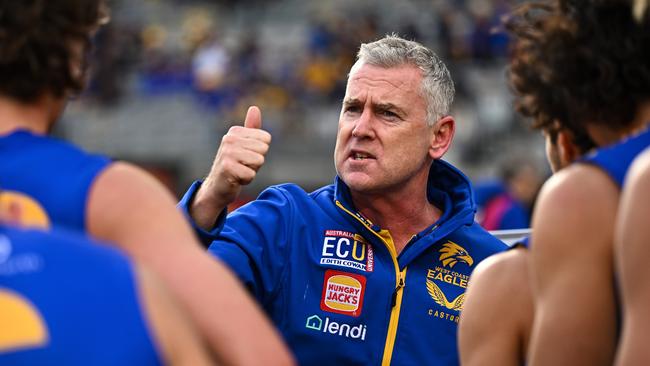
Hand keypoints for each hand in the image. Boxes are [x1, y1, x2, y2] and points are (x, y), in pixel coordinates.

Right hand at [191, 106, 270, 229]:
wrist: (217, 187)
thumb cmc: (234, 165)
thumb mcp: (244, 145)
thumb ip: (251, 128)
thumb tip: (254, 108)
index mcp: (234, 131)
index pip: (266, 139)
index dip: (260, 151)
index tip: (246, 156)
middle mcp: (229, 139)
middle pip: (263, 150)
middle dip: (256, 162)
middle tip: (242, 166)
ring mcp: (227, 153)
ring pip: (259, 161)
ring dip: (251, 171)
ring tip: (239, 171)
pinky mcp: (227, 168)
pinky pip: (251, 175)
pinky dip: (246, 180)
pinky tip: (235, 179)